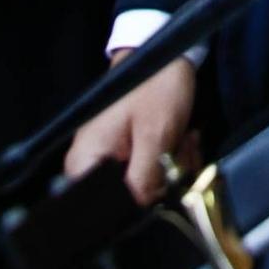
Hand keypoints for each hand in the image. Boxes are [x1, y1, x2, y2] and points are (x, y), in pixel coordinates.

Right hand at [64, 56, 198, 204]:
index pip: (102, 211)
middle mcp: (90, 165)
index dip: (138, 205)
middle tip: (179, 154)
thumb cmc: (155, 84)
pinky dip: (171, 161)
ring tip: (182, 140)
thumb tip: (139, 213)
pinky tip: (181, 140)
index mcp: (85, 162)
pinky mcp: (128, 153)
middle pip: (127, 200)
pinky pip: (150, 172)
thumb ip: (144, 179)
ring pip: (145, 187)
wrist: (168, 55)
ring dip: (173, 169)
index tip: (162, 186)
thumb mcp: (155, 134)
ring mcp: (110, 159)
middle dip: (163, 182)